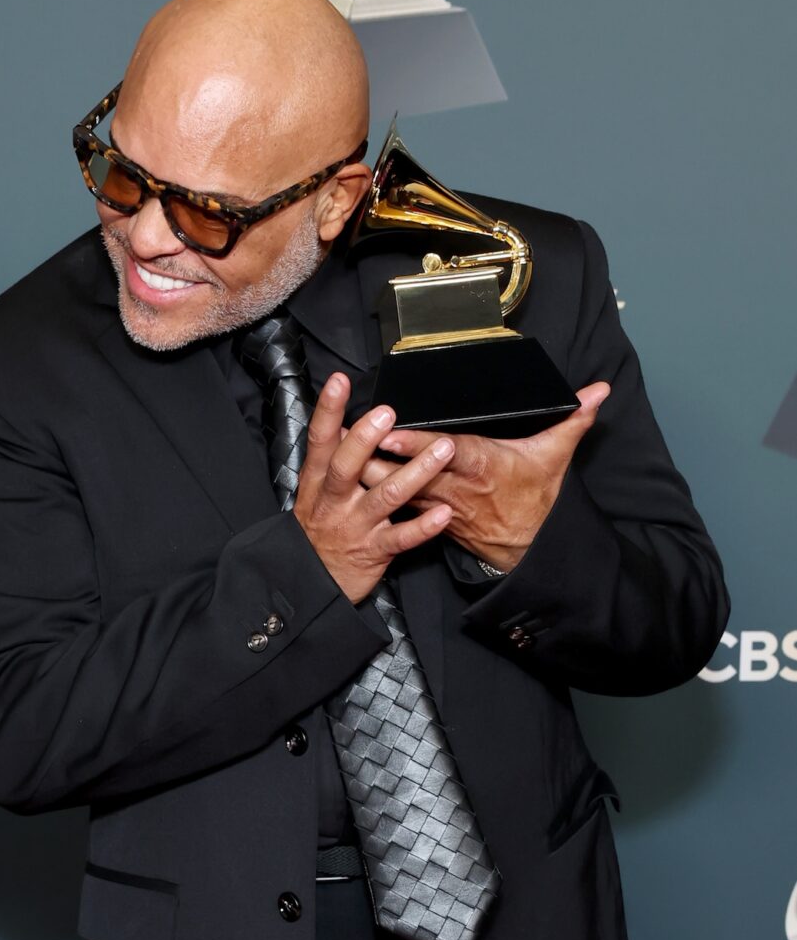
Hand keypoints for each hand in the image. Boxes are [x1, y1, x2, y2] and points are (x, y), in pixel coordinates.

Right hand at [293, 372, 457, 603]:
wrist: (310, 582)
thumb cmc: (318, 530)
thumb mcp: (314, 493)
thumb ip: (331, 460)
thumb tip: (347, 423)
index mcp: (318, 482)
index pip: (321, 440)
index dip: (328, 410)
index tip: (339, 382)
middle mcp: (335, 501)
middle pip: (347, 466)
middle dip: (366, 439)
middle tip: (388, 413)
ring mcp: (355, 525)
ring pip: (385, 496)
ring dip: (416, 472)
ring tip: (443, 450)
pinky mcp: (374, 551)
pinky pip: (402, 538)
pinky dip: (423, 527)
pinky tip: (444, 513)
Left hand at [359, 382, 610, 571]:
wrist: (529, 549)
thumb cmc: (537, 498)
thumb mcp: (556, 457)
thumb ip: (574, 419)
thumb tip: (601, 390)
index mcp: (483, 466)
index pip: (446, 452)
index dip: (418, 444)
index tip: (393, 433)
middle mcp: (455, 487)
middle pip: (410, 470)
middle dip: (378, 455)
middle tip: (348, 435)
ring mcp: (438, 506)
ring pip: (396, 489)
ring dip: (367, 472)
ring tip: (337, 451)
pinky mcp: (428, 518)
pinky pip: (395, 505)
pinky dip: (373, 490)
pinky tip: (347, 476)